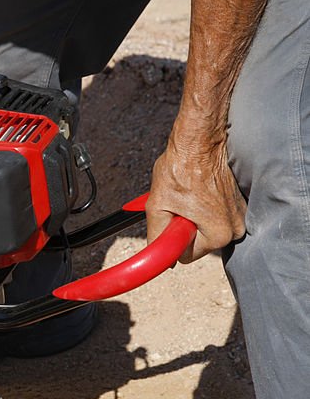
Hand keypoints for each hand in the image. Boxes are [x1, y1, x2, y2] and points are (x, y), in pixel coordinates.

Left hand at [146, 134, 246, 262]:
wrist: (199, 140)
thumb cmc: (181, 167)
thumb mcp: (158, 206)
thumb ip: (158, 237)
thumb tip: (163, 258)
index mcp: (219, 234)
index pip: (187, 256)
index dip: (173, 238)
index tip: (171, 219)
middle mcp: (235, 228)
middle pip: (197, 243)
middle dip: (183, 226)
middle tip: (178, 202)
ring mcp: (239, 215)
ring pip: (204, 228)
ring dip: (192, 216)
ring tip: (188, 194)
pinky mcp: (238, 203)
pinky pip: (214, 215)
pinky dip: (203, 207)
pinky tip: (197, 190)